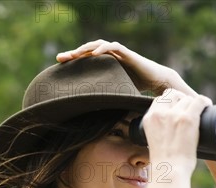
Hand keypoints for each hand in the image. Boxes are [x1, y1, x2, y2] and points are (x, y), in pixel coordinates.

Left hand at [57, 39, 175, 93]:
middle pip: (88, 50)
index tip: (59, 66)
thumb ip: (104, 96)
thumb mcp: (116, 93)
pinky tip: (93, 55)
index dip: (73, 61)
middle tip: (60, 58)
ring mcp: (118, 53)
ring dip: (85, 48)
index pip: (86, 59)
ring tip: (74, 54)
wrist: (156, 82)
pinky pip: (113, 47)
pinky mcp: (127, 53)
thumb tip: (90, 114)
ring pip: (98, 45)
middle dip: (74, 53)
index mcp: (106, 64)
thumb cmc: (137, 89)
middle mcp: (110, 56)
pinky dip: (103, 49)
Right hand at [142, 88, 211, 170]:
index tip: (178, 108)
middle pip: (173, 95)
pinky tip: (207, 105)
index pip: (160, 99)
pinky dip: (205, 102)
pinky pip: (199, 101)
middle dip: (182, 100)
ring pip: (187, 98)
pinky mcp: (188, 119)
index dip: (171, 102)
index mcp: (149, 118)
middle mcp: (160, 113)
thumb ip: (159, 129)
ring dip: (193, 104)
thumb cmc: (165, 162)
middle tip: (189, 110)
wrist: (170, 170)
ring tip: (199, 112)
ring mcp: (174, 115)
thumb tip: (171, 126)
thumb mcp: (154, 140)